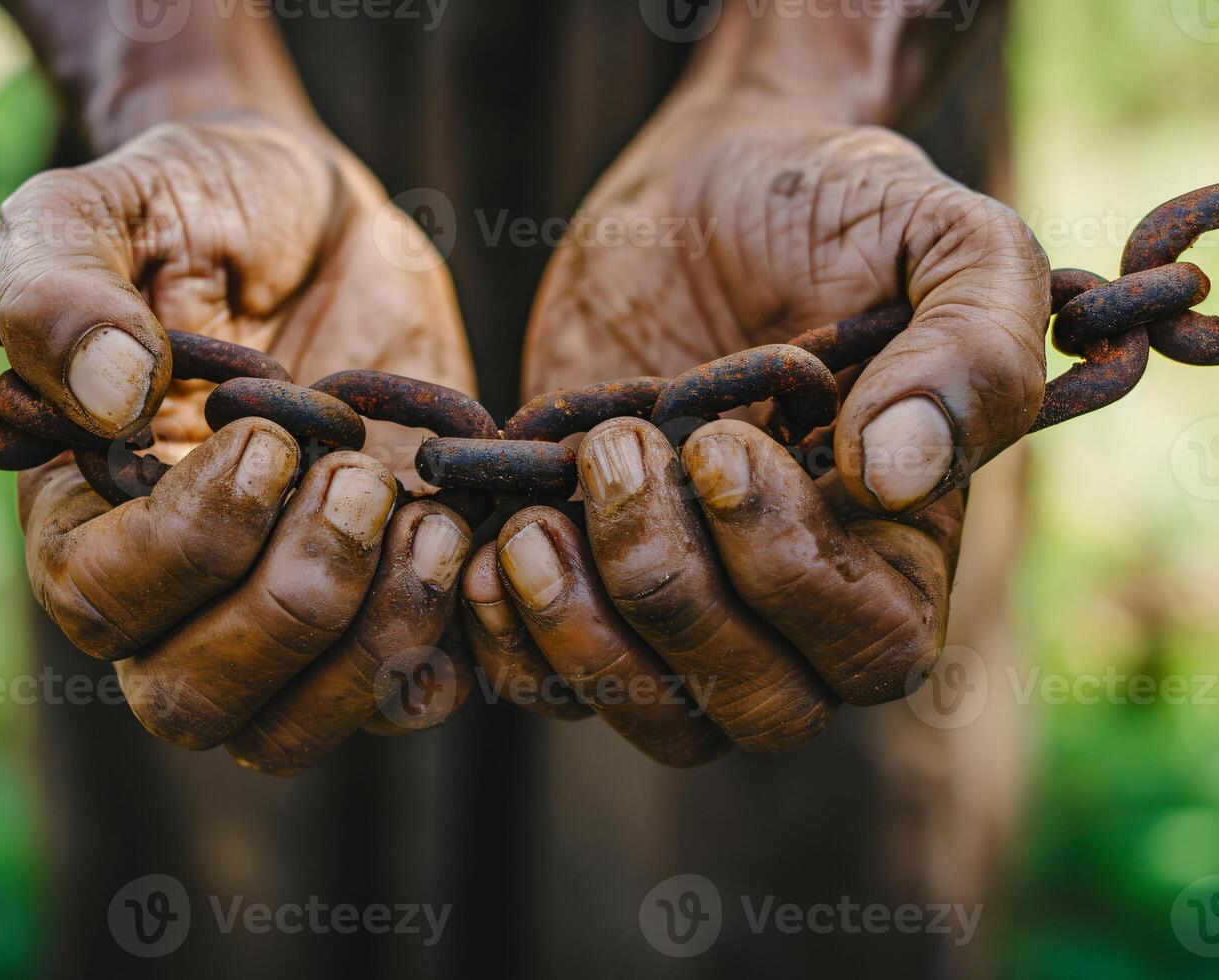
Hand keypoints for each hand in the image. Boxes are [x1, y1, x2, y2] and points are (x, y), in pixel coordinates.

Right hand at [0, 116, 475, 773]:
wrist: (317, 214)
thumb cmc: (197, 205)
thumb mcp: (109, 207)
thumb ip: (62, 286)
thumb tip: (106, 400)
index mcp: (81, 510)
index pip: (101, 603)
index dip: (188, 544)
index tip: (268, 438)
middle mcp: (173, 591)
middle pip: (195, 701)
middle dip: (292, 604)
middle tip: (361, 477)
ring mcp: (280, 608)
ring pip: (293, 730)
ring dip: (374, 636)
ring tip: (428, 513)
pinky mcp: (381, 602)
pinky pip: (406, 697)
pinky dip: (446, 643)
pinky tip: (469, 534)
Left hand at [464, 109, 1048, 765]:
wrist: (708, 177)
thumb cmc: (838, 206)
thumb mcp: (940, 241)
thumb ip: (967, 350)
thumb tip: (895, 476)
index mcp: (901, 546)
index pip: (870, 648)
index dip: (787, 572)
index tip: (718, 443)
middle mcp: (796, 602)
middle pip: (756, 709)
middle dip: (669, 596)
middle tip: (613, 453)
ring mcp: (686, 601)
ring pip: (653, 714)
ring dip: (580, 632)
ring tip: (534, 520)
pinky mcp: (588, 582)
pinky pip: (549, 682)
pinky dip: (508, 641)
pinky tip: (486, 547)